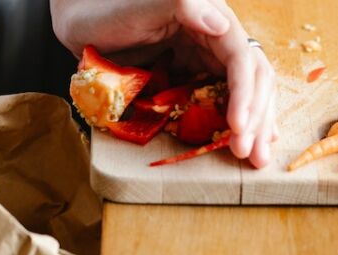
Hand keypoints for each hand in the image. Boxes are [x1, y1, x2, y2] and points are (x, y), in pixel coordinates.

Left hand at [51, 0, 277, 167]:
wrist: (81, 25)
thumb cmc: (106, 10)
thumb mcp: (142, 6)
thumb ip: (182, 5)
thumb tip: (221, 24)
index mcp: (210, 18)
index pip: (241, 57)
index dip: (244, 93)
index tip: (237, 126)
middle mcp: (215, 38)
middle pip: (252, 78)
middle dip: (256, 117)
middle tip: (249, 153)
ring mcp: (205, 59)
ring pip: (244, 92)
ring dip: (254, 125)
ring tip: (257, 157)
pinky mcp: (191, 77)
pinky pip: (221, 100)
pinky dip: (237, 120)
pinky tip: (247, 138)